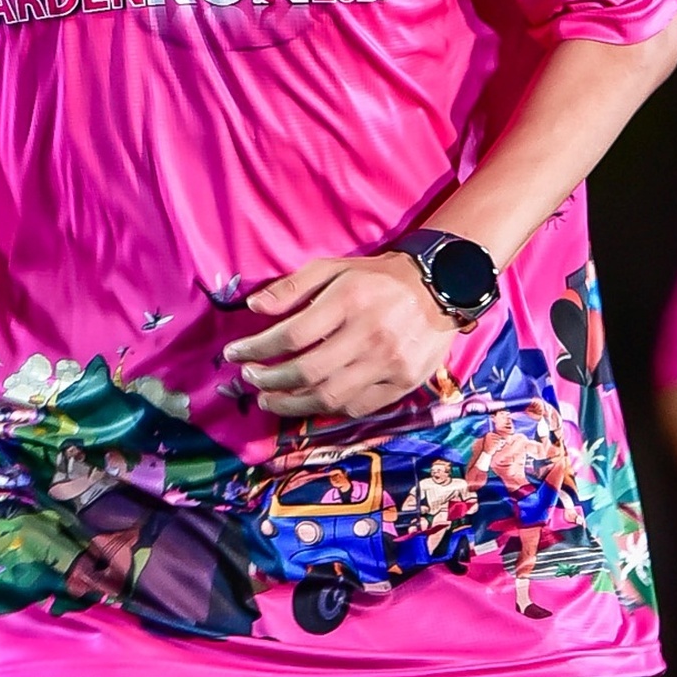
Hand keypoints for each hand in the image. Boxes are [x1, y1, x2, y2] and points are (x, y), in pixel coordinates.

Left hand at [225, 253, 458, 423]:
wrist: (441, 287)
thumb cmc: (378, 277)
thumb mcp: (334, 267)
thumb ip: (293, 285)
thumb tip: (254, 308)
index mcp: (349, 300)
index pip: (291, 335)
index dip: (256, 349)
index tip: (235, 354)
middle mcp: (369, 334)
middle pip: (306, 370)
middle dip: (269, 379)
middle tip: (250, 377)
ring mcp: (389, 362)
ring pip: (329, 396)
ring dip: (290, 403)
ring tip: (269, 399)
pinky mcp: (403, 383)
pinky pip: (356, 407)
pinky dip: (326, 410)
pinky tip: (306, 404)